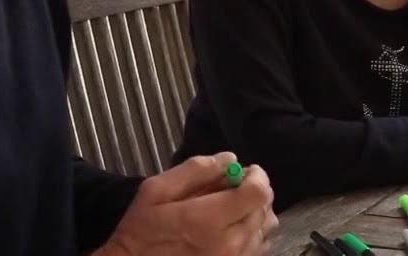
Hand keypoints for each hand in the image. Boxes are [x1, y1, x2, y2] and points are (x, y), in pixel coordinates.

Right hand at [94, 153, 277, 255]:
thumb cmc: (142, 230)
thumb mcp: (156, 190)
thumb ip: (195, 170)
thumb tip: (231, 159)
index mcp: (208, 221)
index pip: (258, 193)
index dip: (257, 176)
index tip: (244, 170)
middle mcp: (229, 245)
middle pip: (265, 210)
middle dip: (254, 192)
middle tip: (234, 187)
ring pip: (266, 230)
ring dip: (255, 212)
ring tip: (232, 208)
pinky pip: (258, 248)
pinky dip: (252, 233)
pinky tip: (232, 228)